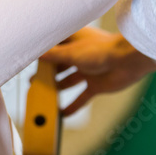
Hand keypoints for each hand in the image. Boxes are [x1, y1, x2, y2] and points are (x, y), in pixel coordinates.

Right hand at [40, 26, 155, 116]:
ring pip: (68, 81)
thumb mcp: (71, 52)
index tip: (27, 58)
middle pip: (59, 64)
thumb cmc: (101, 50)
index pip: (52, 44)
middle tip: (32, 82)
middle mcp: (79, 54)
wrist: (129, 61)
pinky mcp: (96, 85)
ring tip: (43, 97)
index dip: (41, 51)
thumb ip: (52, 55)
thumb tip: (34, 53)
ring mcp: (87, 70)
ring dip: (57, 89)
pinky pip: (82, 97)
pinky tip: (63, 114)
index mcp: (73, 40)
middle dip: (46, 73)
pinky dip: (73, 106)